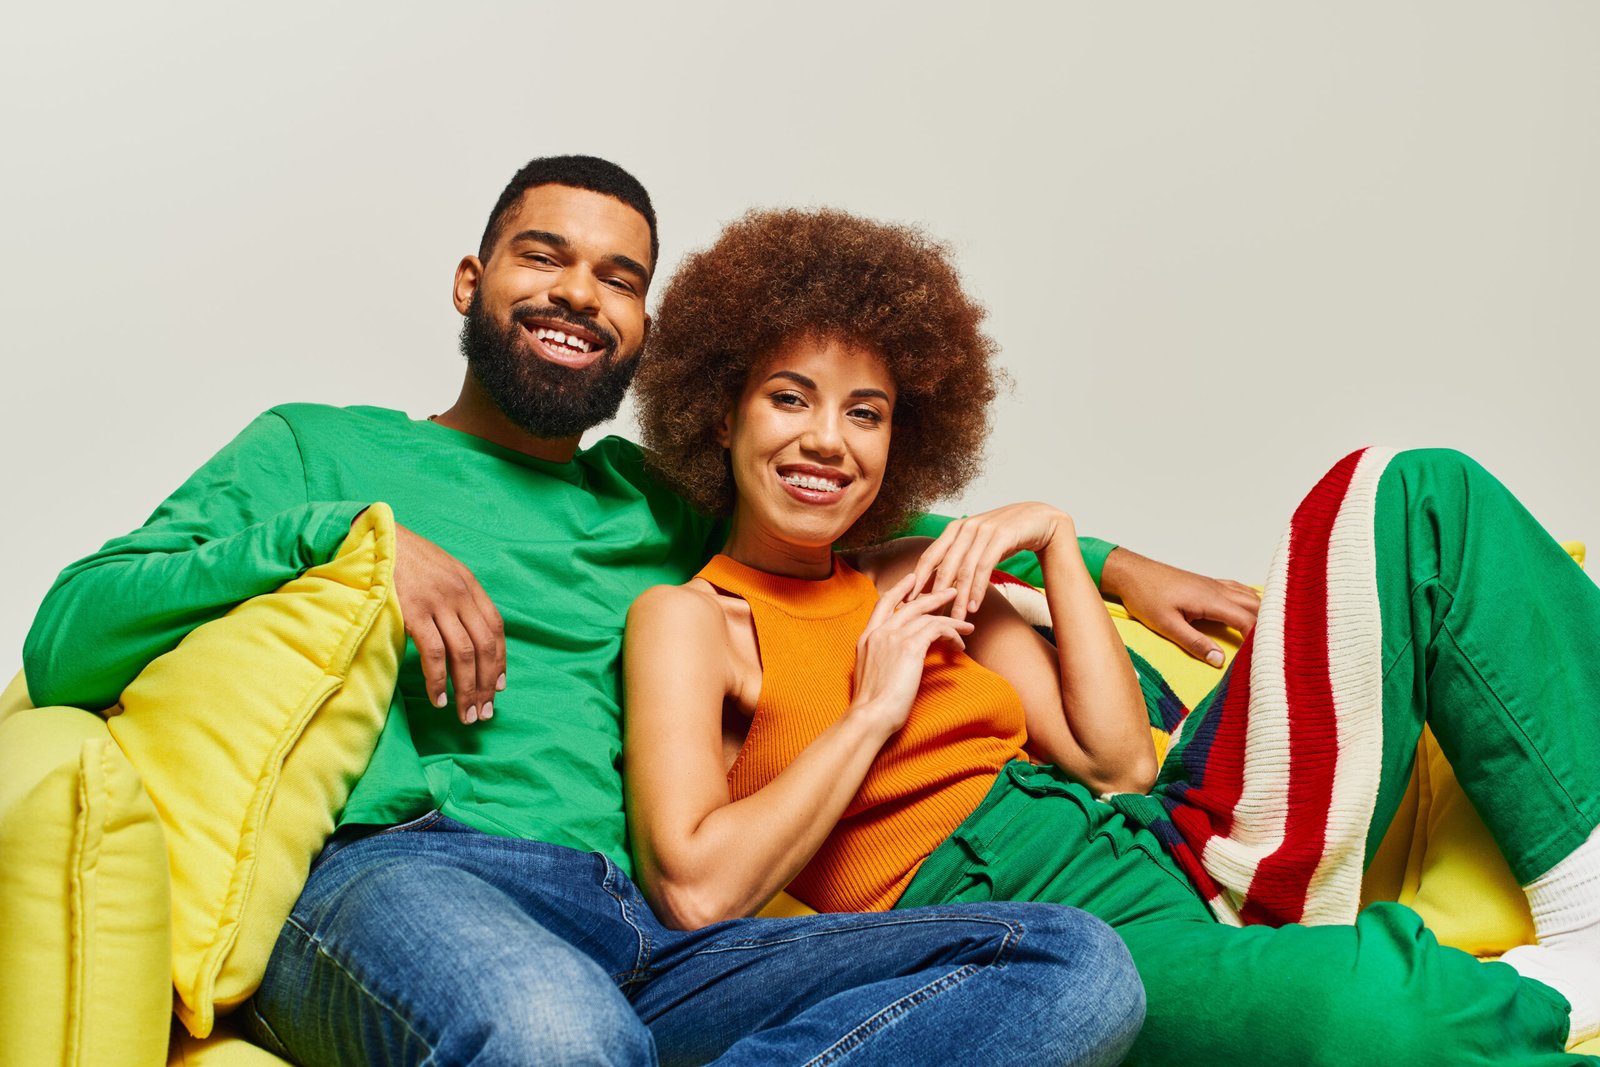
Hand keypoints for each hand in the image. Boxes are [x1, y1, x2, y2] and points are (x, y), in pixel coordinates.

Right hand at [393, 524, 505, 723]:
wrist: (375, 536)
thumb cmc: (405, 557)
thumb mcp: (442, 569)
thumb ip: (458, 595)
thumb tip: (467, 631)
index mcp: (469, 584)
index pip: (496, 628)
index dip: (501, 660)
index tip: (498, 687)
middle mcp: (460, 594)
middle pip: (485, 647)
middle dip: (487, 685)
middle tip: (484, 713)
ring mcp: (438, 603)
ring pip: (464, 655)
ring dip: (468, 690)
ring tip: (466, 715)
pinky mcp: (414, 612)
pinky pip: (434, 654)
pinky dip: (438, 681)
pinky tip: (439, 699)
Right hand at [851, 575, 974, 731]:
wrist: (870, 715)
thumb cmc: (871, 706)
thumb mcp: (869, 675)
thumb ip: (879, 659)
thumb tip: (894, 660)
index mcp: (866, 638)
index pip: (883, 604)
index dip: (899, 589)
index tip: (912, 579)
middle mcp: (879, 633)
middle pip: (910, 604)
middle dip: (933, 596)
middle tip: (950, 591)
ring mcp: (893, 637)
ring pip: (928, 617)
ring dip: (950, 620)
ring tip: (966, 625)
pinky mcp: (910, 647)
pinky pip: (937, 630)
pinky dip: (951, 634)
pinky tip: (960, 644)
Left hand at [907, 503, 1071, 621]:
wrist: (1040, 520)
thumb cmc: (1007, 536)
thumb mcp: (978, 545)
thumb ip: (959, 559)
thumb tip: (937, 584)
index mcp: (955, 529)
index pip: (929, 556)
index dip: (917, 580)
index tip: (907, 602)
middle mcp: (966, 527)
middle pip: (944, 566)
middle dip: (936, 594)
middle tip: (930, 617)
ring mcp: (983, 530)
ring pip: (964, 569)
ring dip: (959, 597)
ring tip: (956, 618)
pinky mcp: (1001, 536)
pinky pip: (984, 567)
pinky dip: (977, 589)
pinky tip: (974, 606)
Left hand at [1099, 548, 1259, 666]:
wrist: (1131, 572)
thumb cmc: (1145, 596)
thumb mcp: (1166, 625)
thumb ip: (1194, 642)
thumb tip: (1219, 660)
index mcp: (1211, 600)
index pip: (1247, 620)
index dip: (1260, 638)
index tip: (1266, 656)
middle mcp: (1218, 590)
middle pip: (1256, 606)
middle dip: (1269, 625)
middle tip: (1275, 647)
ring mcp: (1213, 584)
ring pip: (1250, 596)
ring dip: (1263, 611)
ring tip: (1271, 632)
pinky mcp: (1207, 583)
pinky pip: (1238, 589)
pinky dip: (1251, 599)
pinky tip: (1252, 607)